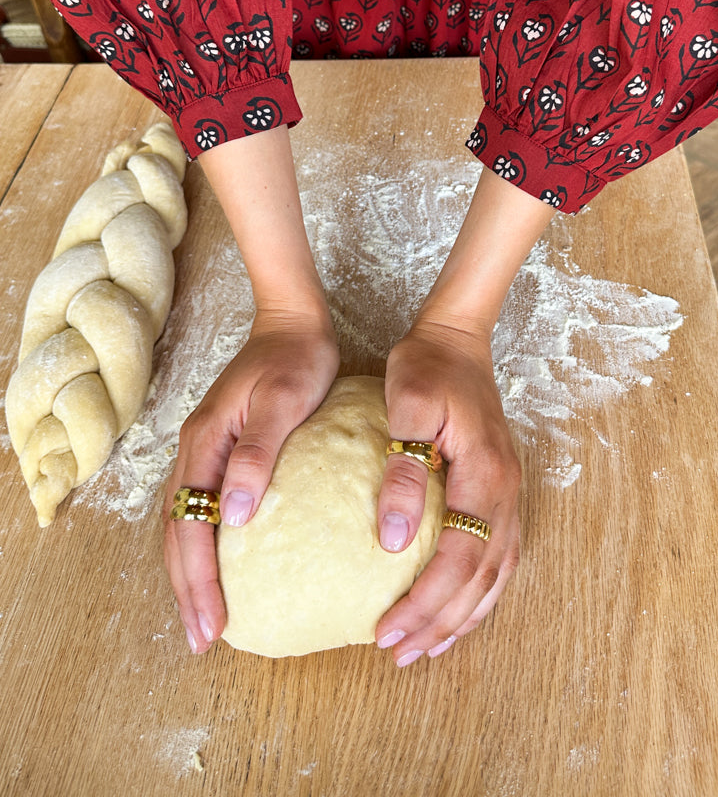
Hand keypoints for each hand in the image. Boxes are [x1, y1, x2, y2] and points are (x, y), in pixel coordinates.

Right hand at [162, 306, 338, 652]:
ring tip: (205, 615)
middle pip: (177, 532)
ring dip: (189, 572)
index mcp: (206, 441)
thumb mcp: (285, 400)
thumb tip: (234, 514)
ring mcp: (202, 447)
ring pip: (182, 523)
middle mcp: (195, 448)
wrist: (293, 320)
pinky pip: (198, 506)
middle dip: (187, 589)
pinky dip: (200, 544)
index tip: (213, 624)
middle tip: (205, 639)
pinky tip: (220, 565)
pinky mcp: (219, 447)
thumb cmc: (297, 357)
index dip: (198, 579)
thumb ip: (257, 453)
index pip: (190, 525)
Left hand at [374, 318, 520, 664]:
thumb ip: (403, 472)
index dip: (424, 603)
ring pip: (496, 574)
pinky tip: (452, 607)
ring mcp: (510, 492)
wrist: (457, 338)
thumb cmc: (426, 367)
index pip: (459, 559)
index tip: (384, 632)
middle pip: (481, 578)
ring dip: (461, 616)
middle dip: (440, 622)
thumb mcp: (406, 406)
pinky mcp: (501, 489)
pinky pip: (498, 555)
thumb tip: (394, 541)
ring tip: (424, 648)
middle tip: (397, 654)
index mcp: (485, 475)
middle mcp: (506, 491)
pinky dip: (478, 591)